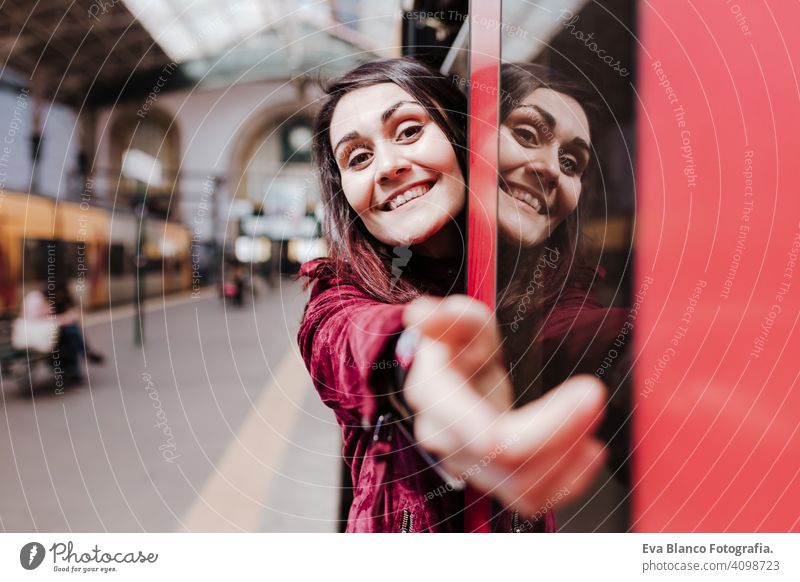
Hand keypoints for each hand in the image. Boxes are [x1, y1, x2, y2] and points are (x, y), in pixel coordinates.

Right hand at [402, 295, 606, 515]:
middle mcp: (447, 440)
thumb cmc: (460, 347)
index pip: (487, 435)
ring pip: (524, 489)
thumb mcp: (461, 324)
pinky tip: (591, 452)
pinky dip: (569, 482)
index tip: (589, 390)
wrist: (454, 379)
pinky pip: (532, 500)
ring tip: (594, 425)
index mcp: (436, 398)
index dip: (544, 426)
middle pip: (511, 461)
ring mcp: (469, 466)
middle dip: (564, 432)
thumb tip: (422, 314)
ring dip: (570, 462)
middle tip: (595, 394)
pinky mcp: (493, 481)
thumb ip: (448, 319)